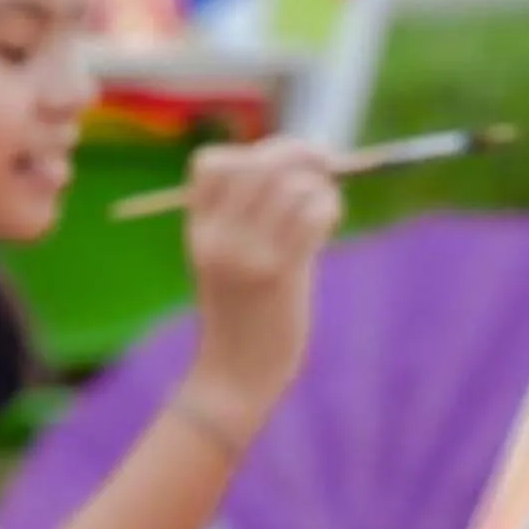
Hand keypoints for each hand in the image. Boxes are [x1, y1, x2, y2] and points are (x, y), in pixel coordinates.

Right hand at [180, 136, 342, 425]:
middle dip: (299, 153)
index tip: (278, 167)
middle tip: (325, 165)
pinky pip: (313, 213)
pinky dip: (329, 208)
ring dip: (320, 186)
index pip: (211, 163)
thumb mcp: (231, 259)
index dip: (249, 153)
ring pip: (293, 185)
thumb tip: (308, 159)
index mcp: (199, 230)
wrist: (234, 375)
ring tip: (324, 208)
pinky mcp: (279, 273)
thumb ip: (255, 213)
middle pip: (259, 162)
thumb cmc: (243, 315)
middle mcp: (218, 237)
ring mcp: (247, 255)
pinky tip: (327, 227)